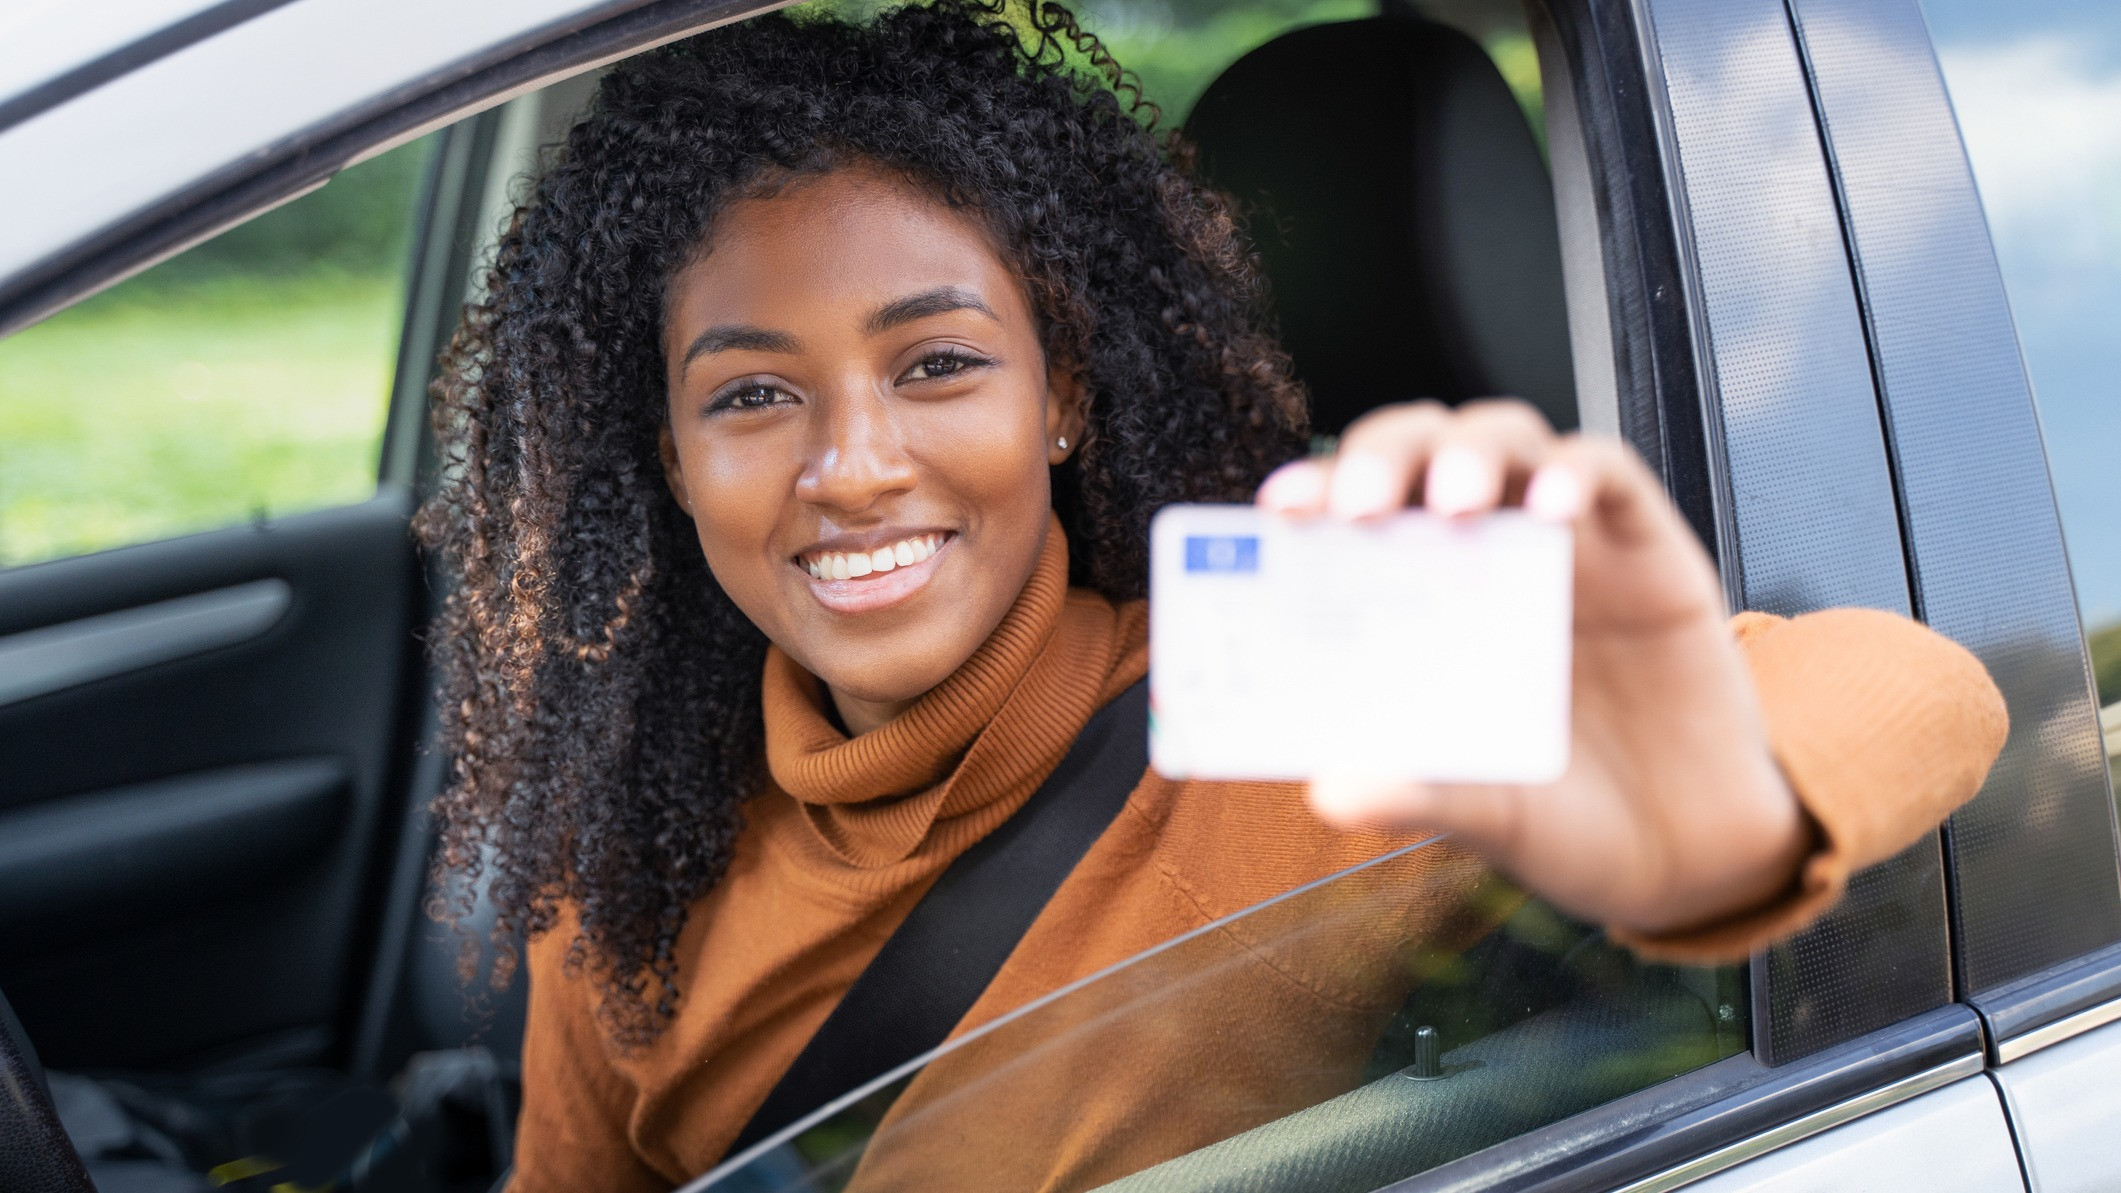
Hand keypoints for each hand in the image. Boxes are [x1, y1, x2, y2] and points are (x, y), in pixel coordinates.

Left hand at [1257, 399, 1810, 938]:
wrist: (1689, 852)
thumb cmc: (1566, 818)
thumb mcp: (1487, 817)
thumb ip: (1419, 797)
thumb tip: (1330, 791)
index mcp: (1421, 603)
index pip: (1354, 514)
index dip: (1317, 492)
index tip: (1280, 509)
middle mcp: (1484, 554)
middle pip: (1421, 451)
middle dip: (1383, 458)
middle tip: (1362, 505)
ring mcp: (1565, 542)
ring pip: (1507, 439)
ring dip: (1470, 453)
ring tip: (1455, 501)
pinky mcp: (1647, 545)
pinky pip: (1609, 474)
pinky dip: (1576, 472)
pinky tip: (1553, 507)